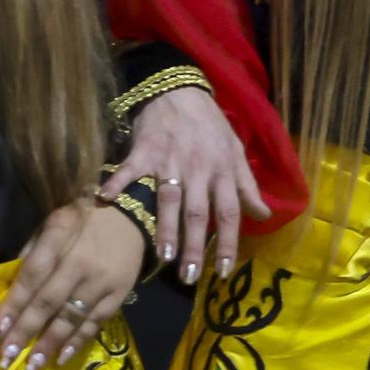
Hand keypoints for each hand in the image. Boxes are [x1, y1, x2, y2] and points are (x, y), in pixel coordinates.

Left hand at [0, 201, 143, 369]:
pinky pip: (96, 320)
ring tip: (31, 366)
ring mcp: (103, 279)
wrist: (134, 215)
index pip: (32, 275)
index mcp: (61, 238)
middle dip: (25, 331)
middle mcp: (82, 262)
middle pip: (48, 301)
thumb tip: (11, 288)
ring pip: (71, 316)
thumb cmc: (85, 221)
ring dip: (49, 343)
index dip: (14, 303)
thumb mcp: (55, 224)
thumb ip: (33, 252)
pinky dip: (78, 340)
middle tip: (7, 356)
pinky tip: (61, 357)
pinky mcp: (120, 292)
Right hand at [97, 86, 267, 283]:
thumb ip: (248, 186)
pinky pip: (130, 169)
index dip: (230, 242)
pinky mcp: (145, 151)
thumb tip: (264, 215)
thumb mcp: (236, 152)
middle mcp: (199, 170)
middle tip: (191, 276)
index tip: (225, 272)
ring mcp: (171, 161)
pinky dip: (117, 181)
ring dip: (166, 227)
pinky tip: (105, 198)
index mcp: (223, 171)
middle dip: (196, 245)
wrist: (181, 92)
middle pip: (199, 212)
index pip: (230, 212)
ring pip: (169, 198)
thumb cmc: (210, 127)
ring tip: (164, 256)